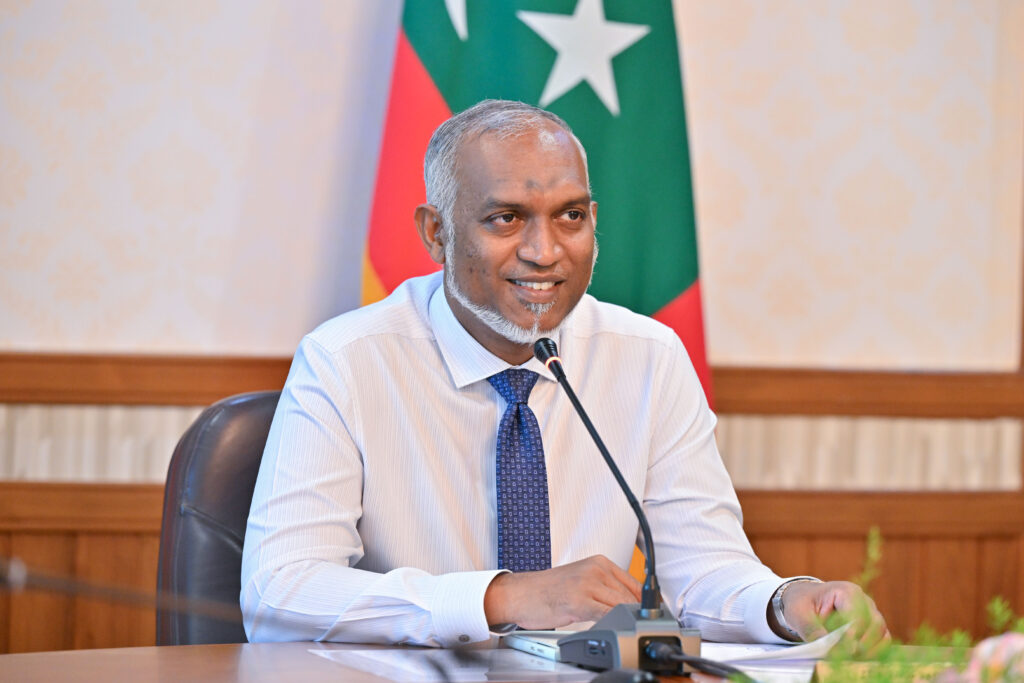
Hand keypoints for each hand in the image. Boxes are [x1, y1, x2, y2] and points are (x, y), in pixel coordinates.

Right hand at [483, 555, 641, 628]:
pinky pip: (605, 615)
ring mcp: (587, 585)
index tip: (652, 615)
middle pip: (630, 596)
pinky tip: (613, 629)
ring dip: (626, 620)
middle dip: (638, 614)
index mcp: (599, 562)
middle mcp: (595, 570)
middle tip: (643, 627)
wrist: (521, 593)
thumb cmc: (549, 590)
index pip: (634, 583)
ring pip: (620, 605)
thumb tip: (631, 604)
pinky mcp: (578, 601)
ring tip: (629, 630)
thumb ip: (606, 587)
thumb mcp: (582, 580)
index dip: (646, 602)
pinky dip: (612, 624)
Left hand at [780, 580, 889, 652]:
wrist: (805, 599)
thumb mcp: (799, 614)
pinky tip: (860, 658)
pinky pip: (883, 640)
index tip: (846, 650)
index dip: (853, 635)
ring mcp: (871, 612)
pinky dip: (875, 651)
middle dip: (863, 643)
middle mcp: (863, 600)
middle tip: (848, 657)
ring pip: (882, 633)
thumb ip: (811, 630)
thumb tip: (827, 648)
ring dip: (870, 649)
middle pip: (875, 624)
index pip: (857, 615)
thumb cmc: (802, 603)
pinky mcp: (873, 625)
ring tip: (853, 659)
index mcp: (846, 592)